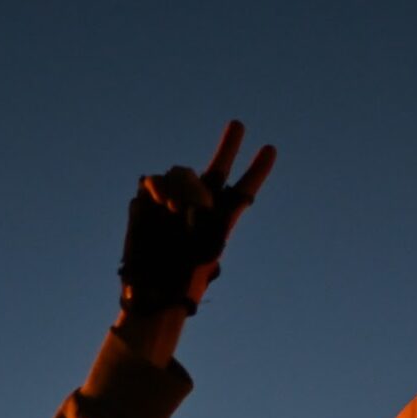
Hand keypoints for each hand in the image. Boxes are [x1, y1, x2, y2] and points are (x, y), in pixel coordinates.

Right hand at [118, 120, 276, 321]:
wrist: (152, 293)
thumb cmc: (182, 282)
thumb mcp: (205, 247)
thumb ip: (203, 213)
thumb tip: (185, 189)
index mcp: (219, 219)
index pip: (242, 190)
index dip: (256, 171)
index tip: (270, 149)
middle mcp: (197, 206)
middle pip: (217, 168)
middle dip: (229, 145)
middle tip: (239, 124)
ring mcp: (171, 201)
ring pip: (179, 172)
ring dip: (182, 187)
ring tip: (178, 210)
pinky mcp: (146, 203)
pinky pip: (151, 182)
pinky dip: (157, 190)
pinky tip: (161, 207)